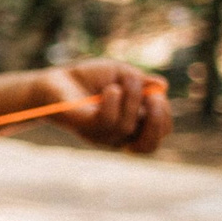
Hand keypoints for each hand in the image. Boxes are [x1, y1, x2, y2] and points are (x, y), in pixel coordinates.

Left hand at [44, 61, 167, 153]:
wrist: (57, 79)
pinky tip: (109, 90)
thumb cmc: (90, 78)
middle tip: (153, 98)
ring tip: (117, 84)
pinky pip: (106, 122)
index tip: (156, 95)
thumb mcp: (122, 73)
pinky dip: (113, 102)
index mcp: (132, 124)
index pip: (159, 134)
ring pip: (126, 127)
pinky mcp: (84, 127)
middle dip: (158, 120)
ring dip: (131, 99)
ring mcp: (100, 134)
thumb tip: (161, 86)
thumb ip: (142, 80)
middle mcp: (118, 135)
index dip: (164, 117)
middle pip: (148, 146)